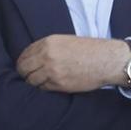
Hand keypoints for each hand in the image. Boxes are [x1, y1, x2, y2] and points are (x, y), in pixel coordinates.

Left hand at [15, 34, 130, 92]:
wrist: (108, 60)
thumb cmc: (89, 50)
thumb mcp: (65, 41)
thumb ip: (47, 48)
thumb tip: (32, 58)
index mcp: (47, 43)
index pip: (24, 54)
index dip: (23, 62)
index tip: (24, 66)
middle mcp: (47, 56)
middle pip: (23, 69)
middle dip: (24, 73)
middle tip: (28, 76)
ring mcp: (52, 71)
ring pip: (31, 80)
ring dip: (33, 82)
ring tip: (39, 82)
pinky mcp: (59, 84)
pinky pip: (43, 88)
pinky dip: (43, 88)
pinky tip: (49, 85)